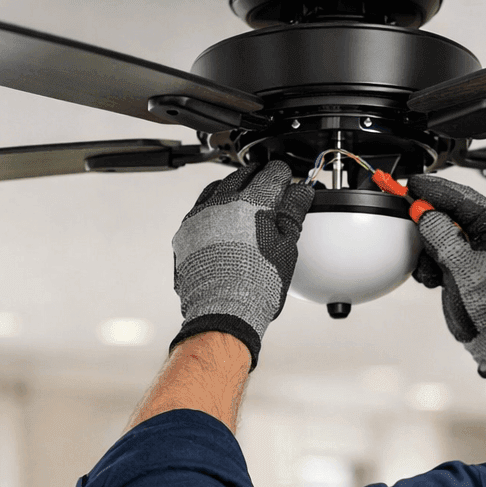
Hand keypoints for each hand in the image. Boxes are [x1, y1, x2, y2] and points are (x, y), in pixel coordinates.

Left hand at [171, 160, 314, 368]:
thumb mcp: (286, 247)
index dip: (284, 175)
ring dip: (232, 188)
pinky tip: (221, 221)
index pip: (272, 173)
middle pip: (242, 175)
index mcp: (251, 202)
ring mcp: (199, 217)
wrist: (223, 312)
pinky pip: (199, 210)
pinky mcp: (185, 234)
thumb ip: (293, 212)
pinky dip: (212, 209)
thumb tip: (300, 192)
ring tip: (243, 200)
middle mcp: (221, 203)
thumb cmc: (257, 286)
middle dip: (258, 177)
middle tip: (269, 187)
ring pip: (217, 188)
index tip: (287, 180)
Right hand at [406, 174, 485, 377]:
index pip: (460, 195)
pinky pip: (437, 252)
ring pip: (437, 233)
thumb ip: (441, 235)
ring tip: (432, 270)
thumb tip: (423, 212)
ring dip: (428, 250)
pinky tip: (434, 279)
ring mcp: (474, 247)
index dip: (433, 189)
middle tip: (413, 230)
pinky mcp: (462, 263)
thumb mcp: (464, 267)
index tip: (411, 185)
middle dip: (428, 226)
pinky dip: (429, 265)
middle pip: (446, 212)